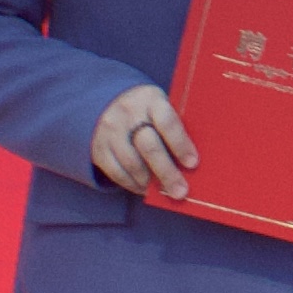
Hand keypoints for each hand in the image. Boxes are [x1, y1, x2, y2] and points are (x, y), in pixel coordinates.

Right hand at [89, 83, 195, 200]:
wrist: (108, 102)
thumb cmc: (148, 110)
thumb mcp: (161, 106)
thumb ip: (174, 127)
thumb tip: (190, 163)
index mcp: (151, 100)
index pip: (167, 122)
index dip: (180, 144)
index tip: (192, 163)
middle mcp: (128, 114)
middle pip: (149, 147)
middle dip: (167, 172)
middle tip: (180, 191)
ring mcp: (110, 131)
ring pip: (132, 163)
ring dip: (149, 182)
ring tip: (165, 192)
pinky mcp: (99, 148)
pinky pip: (116, 172)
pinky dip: (132, 184)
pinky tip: (145, 189)